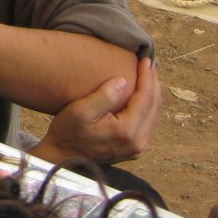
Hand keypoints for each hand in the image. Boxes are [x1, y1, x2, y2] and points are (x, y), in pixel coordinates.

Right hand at [34, 56, 160, 165]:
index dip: (147, 77)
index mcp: (127, 131)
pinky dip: (147, 106)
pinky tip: (141, 94)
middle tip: (150, 63)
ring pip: (153, 115)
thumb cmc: (67, 133)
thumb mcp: (80, 111)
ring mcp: (137, 147)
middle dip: (154, 83)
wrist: (62, 158)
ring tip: (148, 75)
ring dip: (152, 94)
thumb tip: (123, 81)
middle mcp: (138, 141)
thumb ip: (104, 96)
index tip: (145, 59)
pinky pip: (147, 123)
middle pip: (154, 107)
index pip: (145, 98)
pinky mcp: (133, 148)